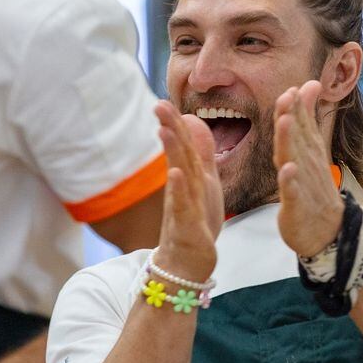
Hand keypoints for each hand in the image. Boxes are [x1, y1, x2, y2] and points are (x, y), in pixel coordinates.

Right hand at [154, 100, 223, 280]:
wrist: (188, 263)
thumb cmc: (196, 220)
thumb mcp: (204, 181)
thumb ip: (200, 152)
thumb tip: (194, 120)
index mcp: (189, 177)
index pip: (182, 145)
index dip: (174, 122)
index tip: (162, 99)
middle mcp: (183, 188)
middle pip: (177, 155)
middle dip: (169, 129)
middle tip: (157, 104)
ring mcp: (183, 207)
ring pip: (178, 177)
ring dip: (172, 154)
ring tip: (166, 131)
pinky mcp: (188, 227)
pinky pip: (183, 207)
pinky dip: (179, 190)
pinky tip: (176, 174)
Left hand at [273, 80, 344, 256]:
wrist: (328, 231)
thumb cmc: (314, 187)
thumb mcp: (311, 149)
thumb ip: (307, 117)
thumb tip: (308, 84)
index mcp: (307, 151)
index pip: (302, 125)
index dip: (296, 106)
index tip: (293, 87)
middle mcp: (306, 164)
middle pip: (297, 137)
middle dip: (292, 116)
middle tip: (288, 95)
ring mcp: (302, 184)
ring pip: (293, 159)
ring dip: (289, 140)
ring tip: (285, 122)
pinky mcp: (296, 205)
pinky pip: (293, 192)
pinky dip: (290, 181)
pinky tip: (288, 169)